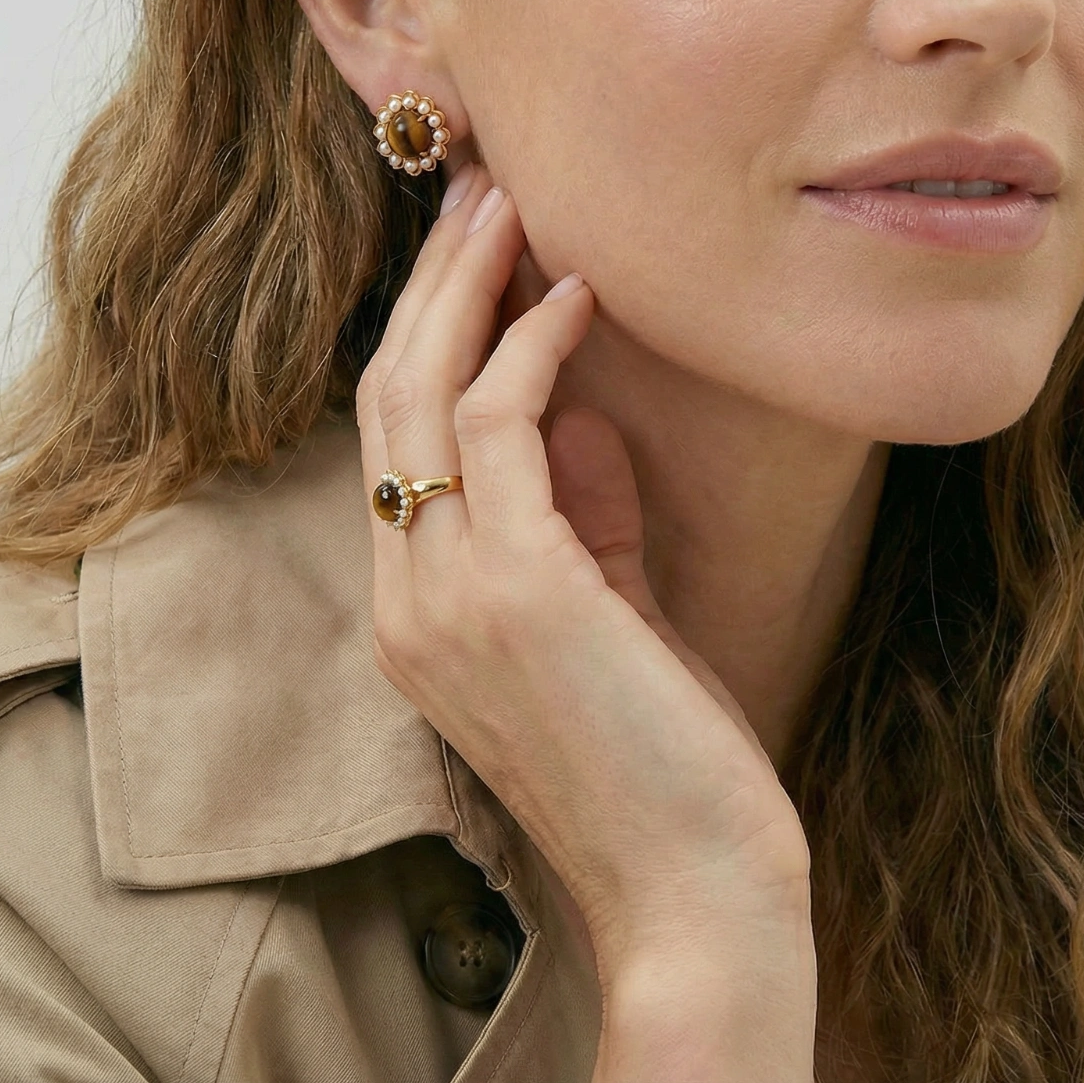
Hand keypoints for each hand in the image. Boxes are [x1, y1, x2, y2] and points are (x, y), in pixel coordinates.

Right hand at [356, 162, 812, 980]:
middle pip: (389, 397)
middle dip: (431, 283)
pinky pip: (500, 427)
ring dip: (468, 286)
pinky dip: (532, 347)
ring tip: (517, 205)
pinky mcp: (515, 588)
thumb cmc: (661, 756)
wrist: (694, 892)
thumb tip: (576, 408)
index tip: (473, 252)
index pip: (395, 441)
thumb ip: (579, 515)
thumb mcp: (606, 613)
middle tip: (477, 190)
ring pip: (423, 394)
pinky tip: (579, 296)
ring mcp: (446, 595)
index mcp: (415, 609)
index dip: (425, 333)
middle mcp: (406, 597)